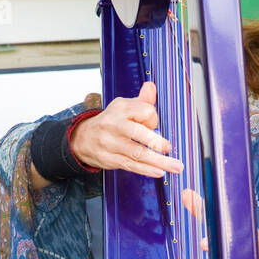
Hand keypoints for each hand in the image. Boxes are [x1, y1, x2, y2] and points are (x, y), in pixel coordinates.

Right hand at [69, 81, 184, 177]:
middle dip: (157, 143)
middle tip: (170, 148)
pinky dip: (146, 170)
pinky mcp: (109, 159)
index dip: (154, 120)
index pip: (145, 112)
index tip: (154, 126)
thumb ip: (142, 100)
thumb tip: (151, 87)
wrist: (83, 138)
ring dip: (158, 162)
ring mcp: (110, 144)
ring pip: (137, 154)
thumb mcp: (124, 107)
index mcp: (121, 109)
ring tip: (175, 167)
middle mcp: (114, 125)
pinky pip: (131, 166)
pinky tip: (158, 172)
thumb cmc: (111, 122)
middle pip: (139, 134)